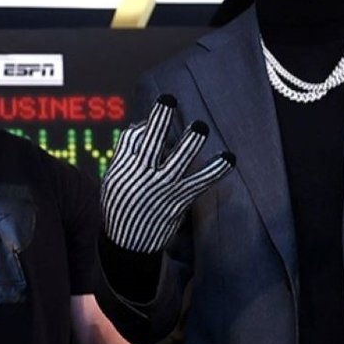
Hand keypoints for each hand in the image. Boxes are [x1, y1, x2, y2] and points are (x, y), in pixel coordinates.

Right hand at [102, 95, 232, 252]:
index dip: (143, 126)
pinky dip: (216, 169)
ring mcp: (162, 188)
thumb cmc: (121, 206)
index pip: (133, 137)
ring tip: (199, 127)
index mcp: (123, 168)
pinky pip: (201, 181)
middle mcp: (142, 176)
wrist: (129, 244)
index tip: (149, 124)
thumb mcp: (113, 179)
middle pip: (151, 142)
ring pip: (177, 160)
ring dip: (189, 143)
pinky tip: (229, 157)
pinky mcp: (180, 199)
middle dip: (159, 119)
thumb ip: (126, 153)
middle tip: (168, 99)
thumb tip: (142, 124)